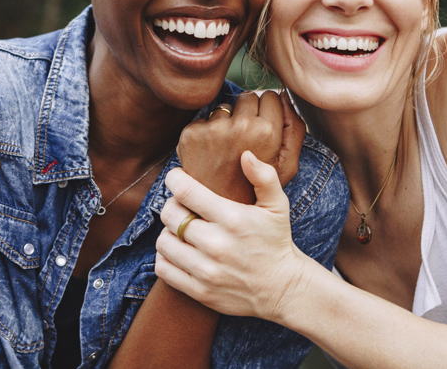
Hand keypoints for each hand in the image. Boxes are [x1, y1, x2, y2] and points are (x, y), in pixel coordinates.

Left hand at [156, 152, 313, 322]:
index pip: (186, 192)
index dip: (174, 179)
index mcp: (233, 219)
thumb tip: (245, 155)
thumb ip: (264, 177)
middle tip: (181, 205)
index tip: (176, 177)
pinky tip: (179, 250)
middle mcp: (217, 245)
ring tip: (181, 229)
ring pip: (163, 242)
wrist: (283, 288)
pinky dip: (165, 257)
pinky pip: (164, 269)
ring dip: (168, 231)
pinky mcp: (200, 291)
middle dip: (172, 204)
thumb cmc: (276, 241)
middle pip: (170, 215)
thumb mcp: (278, 206)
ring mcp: (207, 270)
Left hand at [177, 91, 304, 203]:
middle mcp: (240, 127)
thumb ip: (294, 129)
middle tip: (245, 141)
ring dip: (226, 123)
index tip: (263, 127)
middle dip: (248, 112)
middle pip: (246, 97)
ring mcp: (213, 130)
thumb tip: (283, 97)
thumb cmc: (257, 192)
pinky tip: (210, 157)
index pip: (270, 96)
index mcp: (267, 132)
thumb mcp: (287, 166)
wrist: (219, 216)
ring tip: (226, 152)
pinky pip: (202, 121)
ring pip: (224, 108)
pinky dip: (205, 134)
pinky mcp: (191, 135)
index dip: (268, 109)